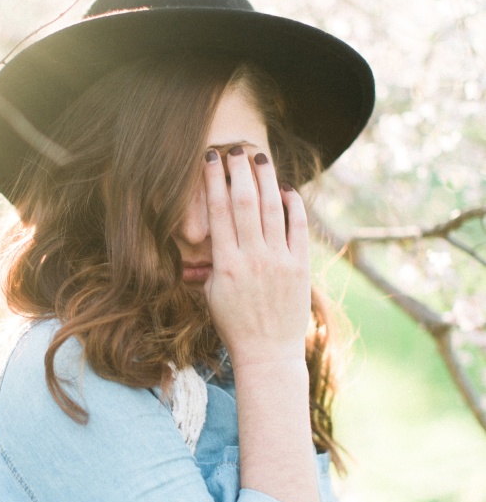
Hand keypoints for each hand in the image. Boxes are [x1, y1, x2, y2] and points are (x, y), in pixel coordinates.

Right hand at [202, 148, 309, 368]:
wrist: (267, 353)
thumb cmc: (234, 325)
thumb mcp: (212, 295)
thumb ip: (209, 264)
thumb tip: (202, 241)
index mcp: (225, 263)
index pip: (217, 211)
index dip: (213, 180)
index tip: (210, 159)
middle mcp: (251, 258)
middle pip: (243, 202)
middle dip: (239, 171)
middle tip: (235, 148)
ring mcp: (278, 261)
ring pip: (271, 209)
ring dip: (265, 179)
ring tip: (260, 158)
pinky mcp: (300, 268)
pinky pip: (298, 229)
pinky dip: (293, 206)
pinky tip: (286, 189)